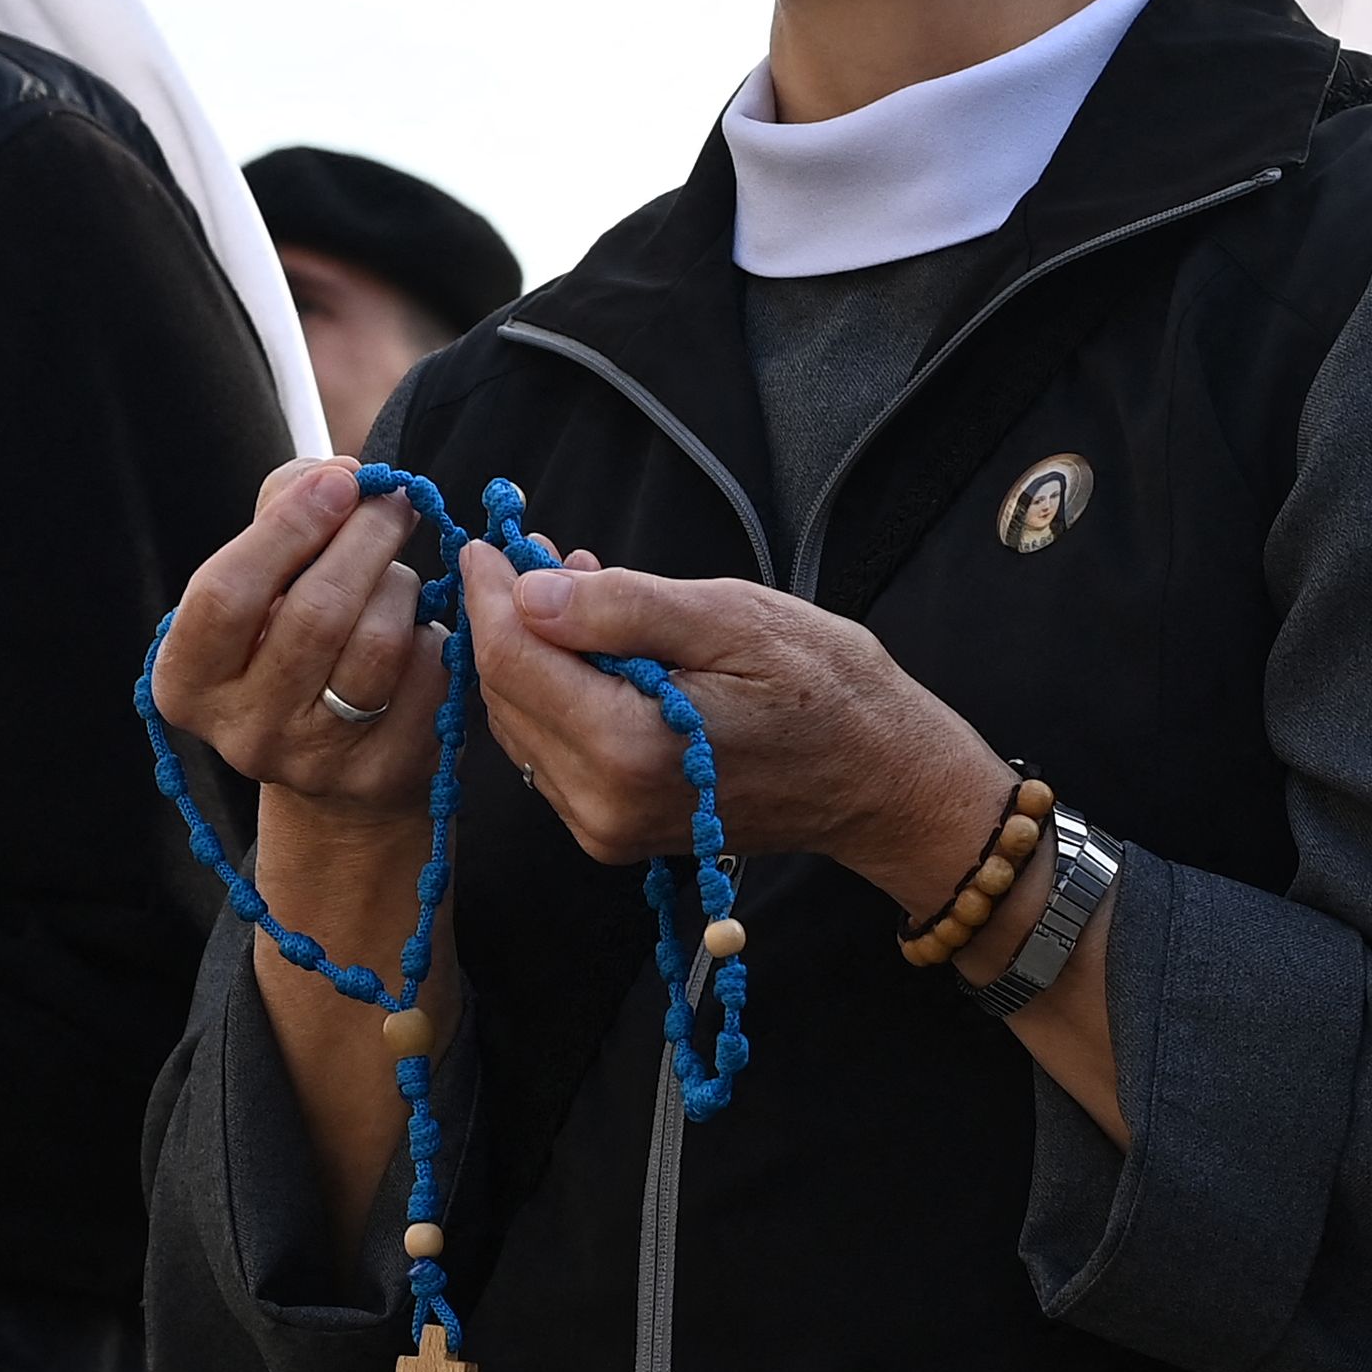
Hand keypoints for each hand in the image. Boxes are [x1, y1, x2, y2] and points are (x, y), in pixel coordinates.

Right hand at [152, 459, 451, 837]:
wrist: (325, 756)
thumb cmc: (283, 638)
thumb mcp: (257, 580)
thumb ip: (282, 509)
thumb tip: (343, 478)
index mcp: (188, 679)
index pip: (226, 594)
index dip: (288, 528)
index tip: (341, 483)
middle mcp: (242, 730)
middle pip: (315, 614)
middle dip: (366, 539)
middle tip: (393, 502)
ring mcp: (313, 762)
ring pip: (378, 644)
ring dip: (400, 588)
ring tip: (396, 577)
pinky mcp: (382, 774)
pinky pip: (428, 678)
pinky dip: (433, 638)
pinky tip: (416, 633)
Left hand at [458, 545, 1005, 906]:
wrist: (885, 782)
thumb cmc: (828, 690)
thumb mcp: (732, 620)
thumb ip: (623, 609)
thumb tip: (528, 592)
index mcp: (627, 749)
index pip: (512, 662)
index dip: (491, 594)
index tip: (487, 541)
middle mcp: (601, 801)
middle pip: (507, 694)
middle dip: (508, 618)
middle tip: (533, 552)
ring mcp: (604, 826)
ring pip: (521, 723)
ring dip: (530, 652)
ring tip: (570, 587)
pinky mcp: (612, 831)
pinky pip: (552, 750)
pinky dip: (556, 691)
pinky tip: (591, 644)